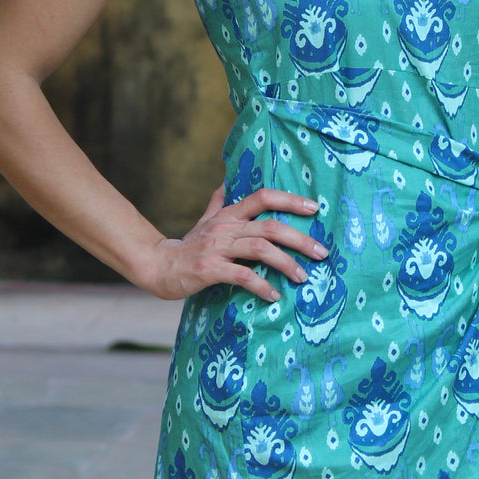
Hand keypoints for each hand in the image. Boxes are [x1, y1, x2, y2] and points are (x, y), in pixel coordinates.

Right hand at [135, 184, 327, 302]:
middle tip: (322, 253)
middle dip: (300, 239)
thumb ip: (218, 203)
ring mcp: (217, 248)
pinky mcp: (209, 269)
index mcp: (228, 215)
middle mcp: (225, 227)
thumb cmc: (186, 246)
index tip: (314, 208)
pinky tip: (274, 295)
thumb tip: (226, 182)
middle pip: (270, 226)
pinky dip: (262, 286)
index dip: (290, 200)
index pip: (262, 197)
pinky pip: (242, 276)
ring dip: (286, 263)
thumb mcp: (203, 221)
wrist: (156, 265)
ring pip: (261, 249)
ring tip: (303, 277)